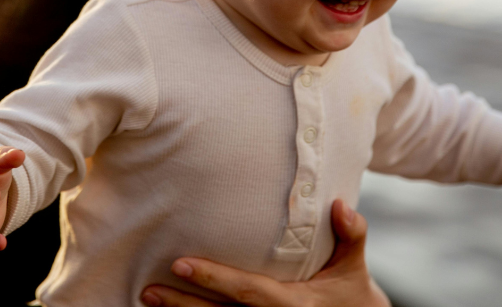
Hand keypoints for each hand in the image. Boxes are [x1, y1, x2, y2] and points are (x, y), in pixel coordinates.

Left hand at [140, 199, 389, 306]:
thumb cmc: (351, 292)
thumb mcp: (354, 265)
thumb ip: (351, 234)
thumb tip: (339, 205)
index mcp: (292, 304)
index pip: (246, 291)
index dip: (213, 279)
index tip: (181, 264)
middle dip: (182, 304)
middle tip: (148, 288)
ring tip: (147, 297)